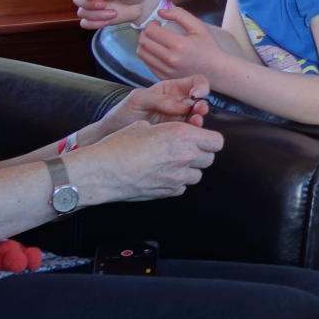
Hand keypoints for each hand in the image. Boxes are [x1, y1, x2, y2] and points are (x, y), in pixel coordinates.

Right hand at [70, 120, 222, 203]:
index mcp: (181, 135)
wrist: (102, 171)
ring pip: (198, 175)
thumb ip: (169, 130)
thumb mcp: (145, 125)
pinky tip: (162, 175)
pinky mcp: (168, 192)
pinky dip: (177, 182)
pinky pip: (182, 187)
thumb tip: (178, 133)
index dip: (209, 139)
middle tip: (185, 150)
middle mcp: (184, 156)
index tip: (201, 139)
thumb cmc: (119, 145)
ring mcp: (178, 177)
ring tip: (171, 163)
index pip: (217, 141)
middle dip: (201, 154)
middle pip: (210, 158)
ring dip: (189, 169)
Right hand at [73, 0, 157, 30]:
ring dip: (96, 15)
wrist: (141, 4)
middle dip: (89, 4)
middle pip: (77, 0)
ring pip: (82, 13)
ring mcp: (92, 7)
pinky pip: (86, 23)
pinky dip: (94, 24)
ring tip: (114, 13)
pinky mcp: (96, 18)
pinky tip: (107, 21)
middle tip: (105, 5)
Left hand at [81, 75, 210, 147]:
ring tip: (194, 122)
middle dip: (202, 105)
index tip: (197, 94)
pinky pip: (189, 134)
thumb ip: (160, 99)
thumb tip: (185, 104)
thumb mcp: (138, 100)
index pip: (194, 81)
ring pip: (197, 118)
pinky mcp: (175, 136)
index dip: (201, 85)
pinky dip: (193, 134)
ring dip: (199, 119)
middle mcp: (177, 104)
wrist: (110, 137)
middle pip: (200, 101)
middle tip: (198, 111)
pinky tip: (188, 134)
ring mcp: (177, 121)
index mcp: (169, 90)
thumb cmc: (121, 115)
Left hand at [136, 5, 234, 80]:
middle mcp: (170, 59)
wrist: (216, 71)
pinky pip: (147, 64)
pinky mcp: (164, 77)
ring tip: (154, 41)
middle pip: (143, 42)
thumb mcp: (198, 26)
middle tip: (153, 31)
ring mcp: (166, 70)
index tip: (157, 24)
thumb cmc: (208, 47)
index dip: (151, 24)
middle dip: (145, 33)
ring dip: (144, 44)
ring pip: (141, 54)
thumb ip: (179, 15)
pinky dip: (148, 55)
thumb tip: (160, 12)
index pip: (151, 31)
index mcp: (179, 44)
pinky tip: (158, 52)